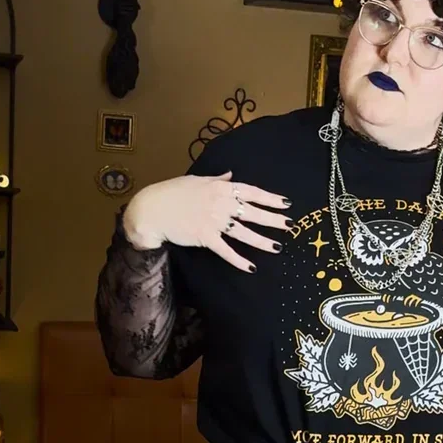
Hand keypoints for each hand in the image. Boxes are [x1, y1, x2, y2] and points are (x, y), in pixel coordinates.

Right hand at [123, 171, 292, 272]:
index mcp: (220, 187)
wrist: (153, 209)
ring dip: (262, 241)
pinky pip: (226, 250)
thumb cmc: (172, 192)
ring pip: (244, 233)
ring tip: (278, 247)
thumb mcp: (196, 181)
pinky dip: (238, 260)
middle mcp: (221, 204)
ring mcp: (214, 221)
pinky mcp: (205, 237)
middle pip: (253, 213)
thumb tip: (230, 175)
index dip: (270, 198)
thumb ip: (217, 179)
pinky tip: (251, 267)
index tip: (286, 203)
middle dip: (273, 219)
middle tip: (290, 225)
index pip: (251, 192)